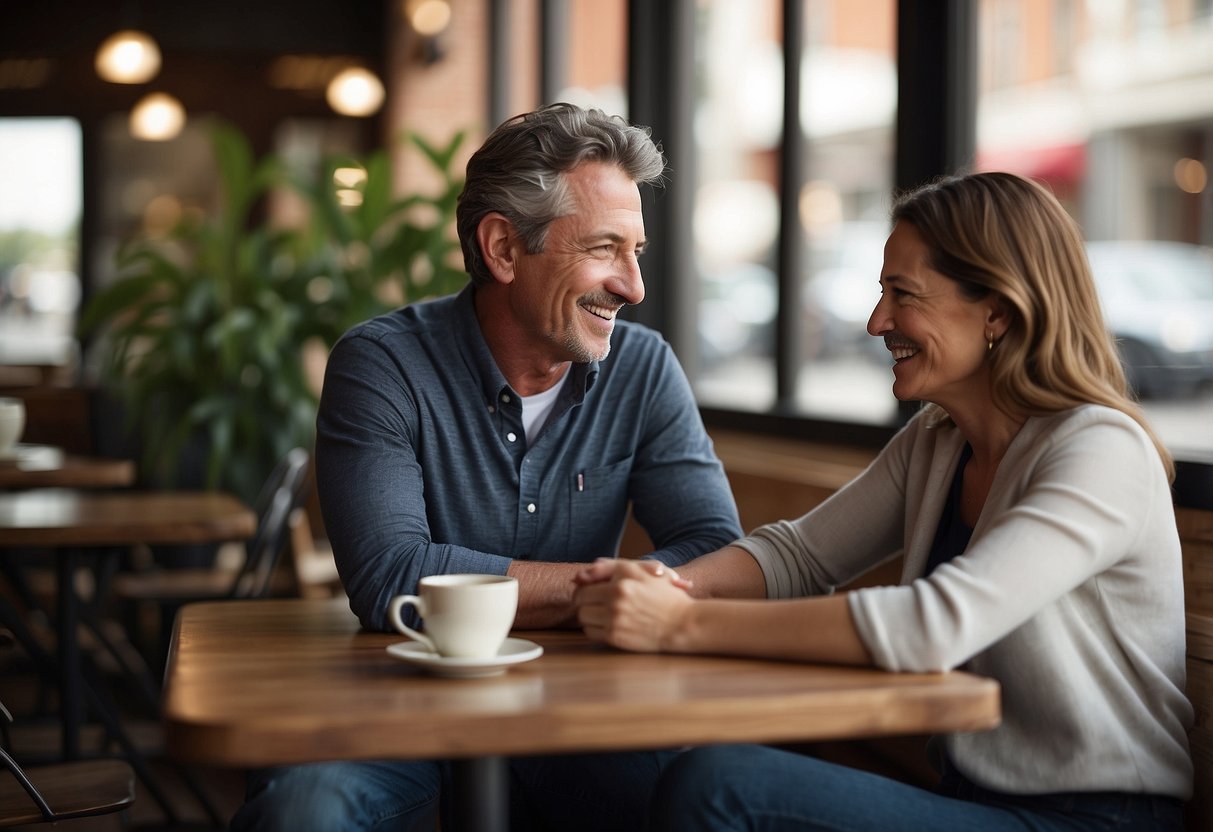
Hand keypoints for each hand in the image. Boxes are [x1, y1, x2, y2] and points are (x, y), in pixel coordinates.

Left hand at [573, 559, 693, 651]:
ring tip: (603, 616)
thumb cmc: (664, 596)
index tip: (591, 592)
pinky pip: (590, 632)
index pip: (585, 582)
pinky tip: (609, 627)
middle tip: (595, 604)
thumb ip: (611, 567)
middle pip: (580, 599)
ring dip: (589, 616)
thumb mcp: (642, 571)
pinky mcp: (615, 637)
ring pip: (582, 616)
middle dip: (584, 602)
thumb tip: (580, 575)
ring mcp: (614, 618)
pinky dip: (595, 630)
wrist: (683, 623)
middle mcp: (616, 597)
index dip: (585, 587)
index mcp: (622, 579)